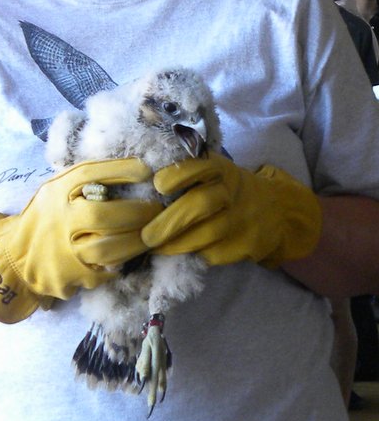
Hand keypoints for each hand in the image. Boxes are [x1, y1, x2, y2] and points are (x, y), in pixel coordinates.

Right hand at [0, 158, 161, 322]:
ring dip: (136, 242)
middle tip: (157, 209)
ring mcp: (62, 253)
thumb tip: (136, 167)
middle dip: (136, 212)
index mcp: (55, 192)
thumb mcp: (59, 188)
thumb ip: (89, 178)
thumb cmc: (49, 215)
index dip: (121, 170)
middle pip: (100, 216)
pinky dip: (123, 262)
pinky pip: (105, 272)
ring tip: (152, 234)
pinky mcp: (69, 279)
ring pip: (106, 250)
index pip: (88, 174)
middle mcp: (57, 220)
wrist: (16, 257)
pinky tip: (132, 253)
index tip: (147, 170)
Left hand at [141, 153, 321, 267]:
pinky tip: (177, 254)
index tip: (158, 184)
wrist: (277, 210)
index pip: (201, 165)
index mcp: (222, 169)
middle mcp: (233, 192)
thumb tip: (143, 182)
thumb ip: (188, 172)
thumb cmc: (230, 188)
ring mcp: (242, 219)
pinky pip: (213, 254)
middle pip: (200, 204)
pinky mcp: (247, 245)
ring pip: (205, 235)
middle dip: (169, 221)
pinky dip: (192, 255)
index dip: (178, 174)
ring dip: (174, 244)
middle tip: (145, 235)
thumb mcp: (216, 171)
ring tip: (153, 248)